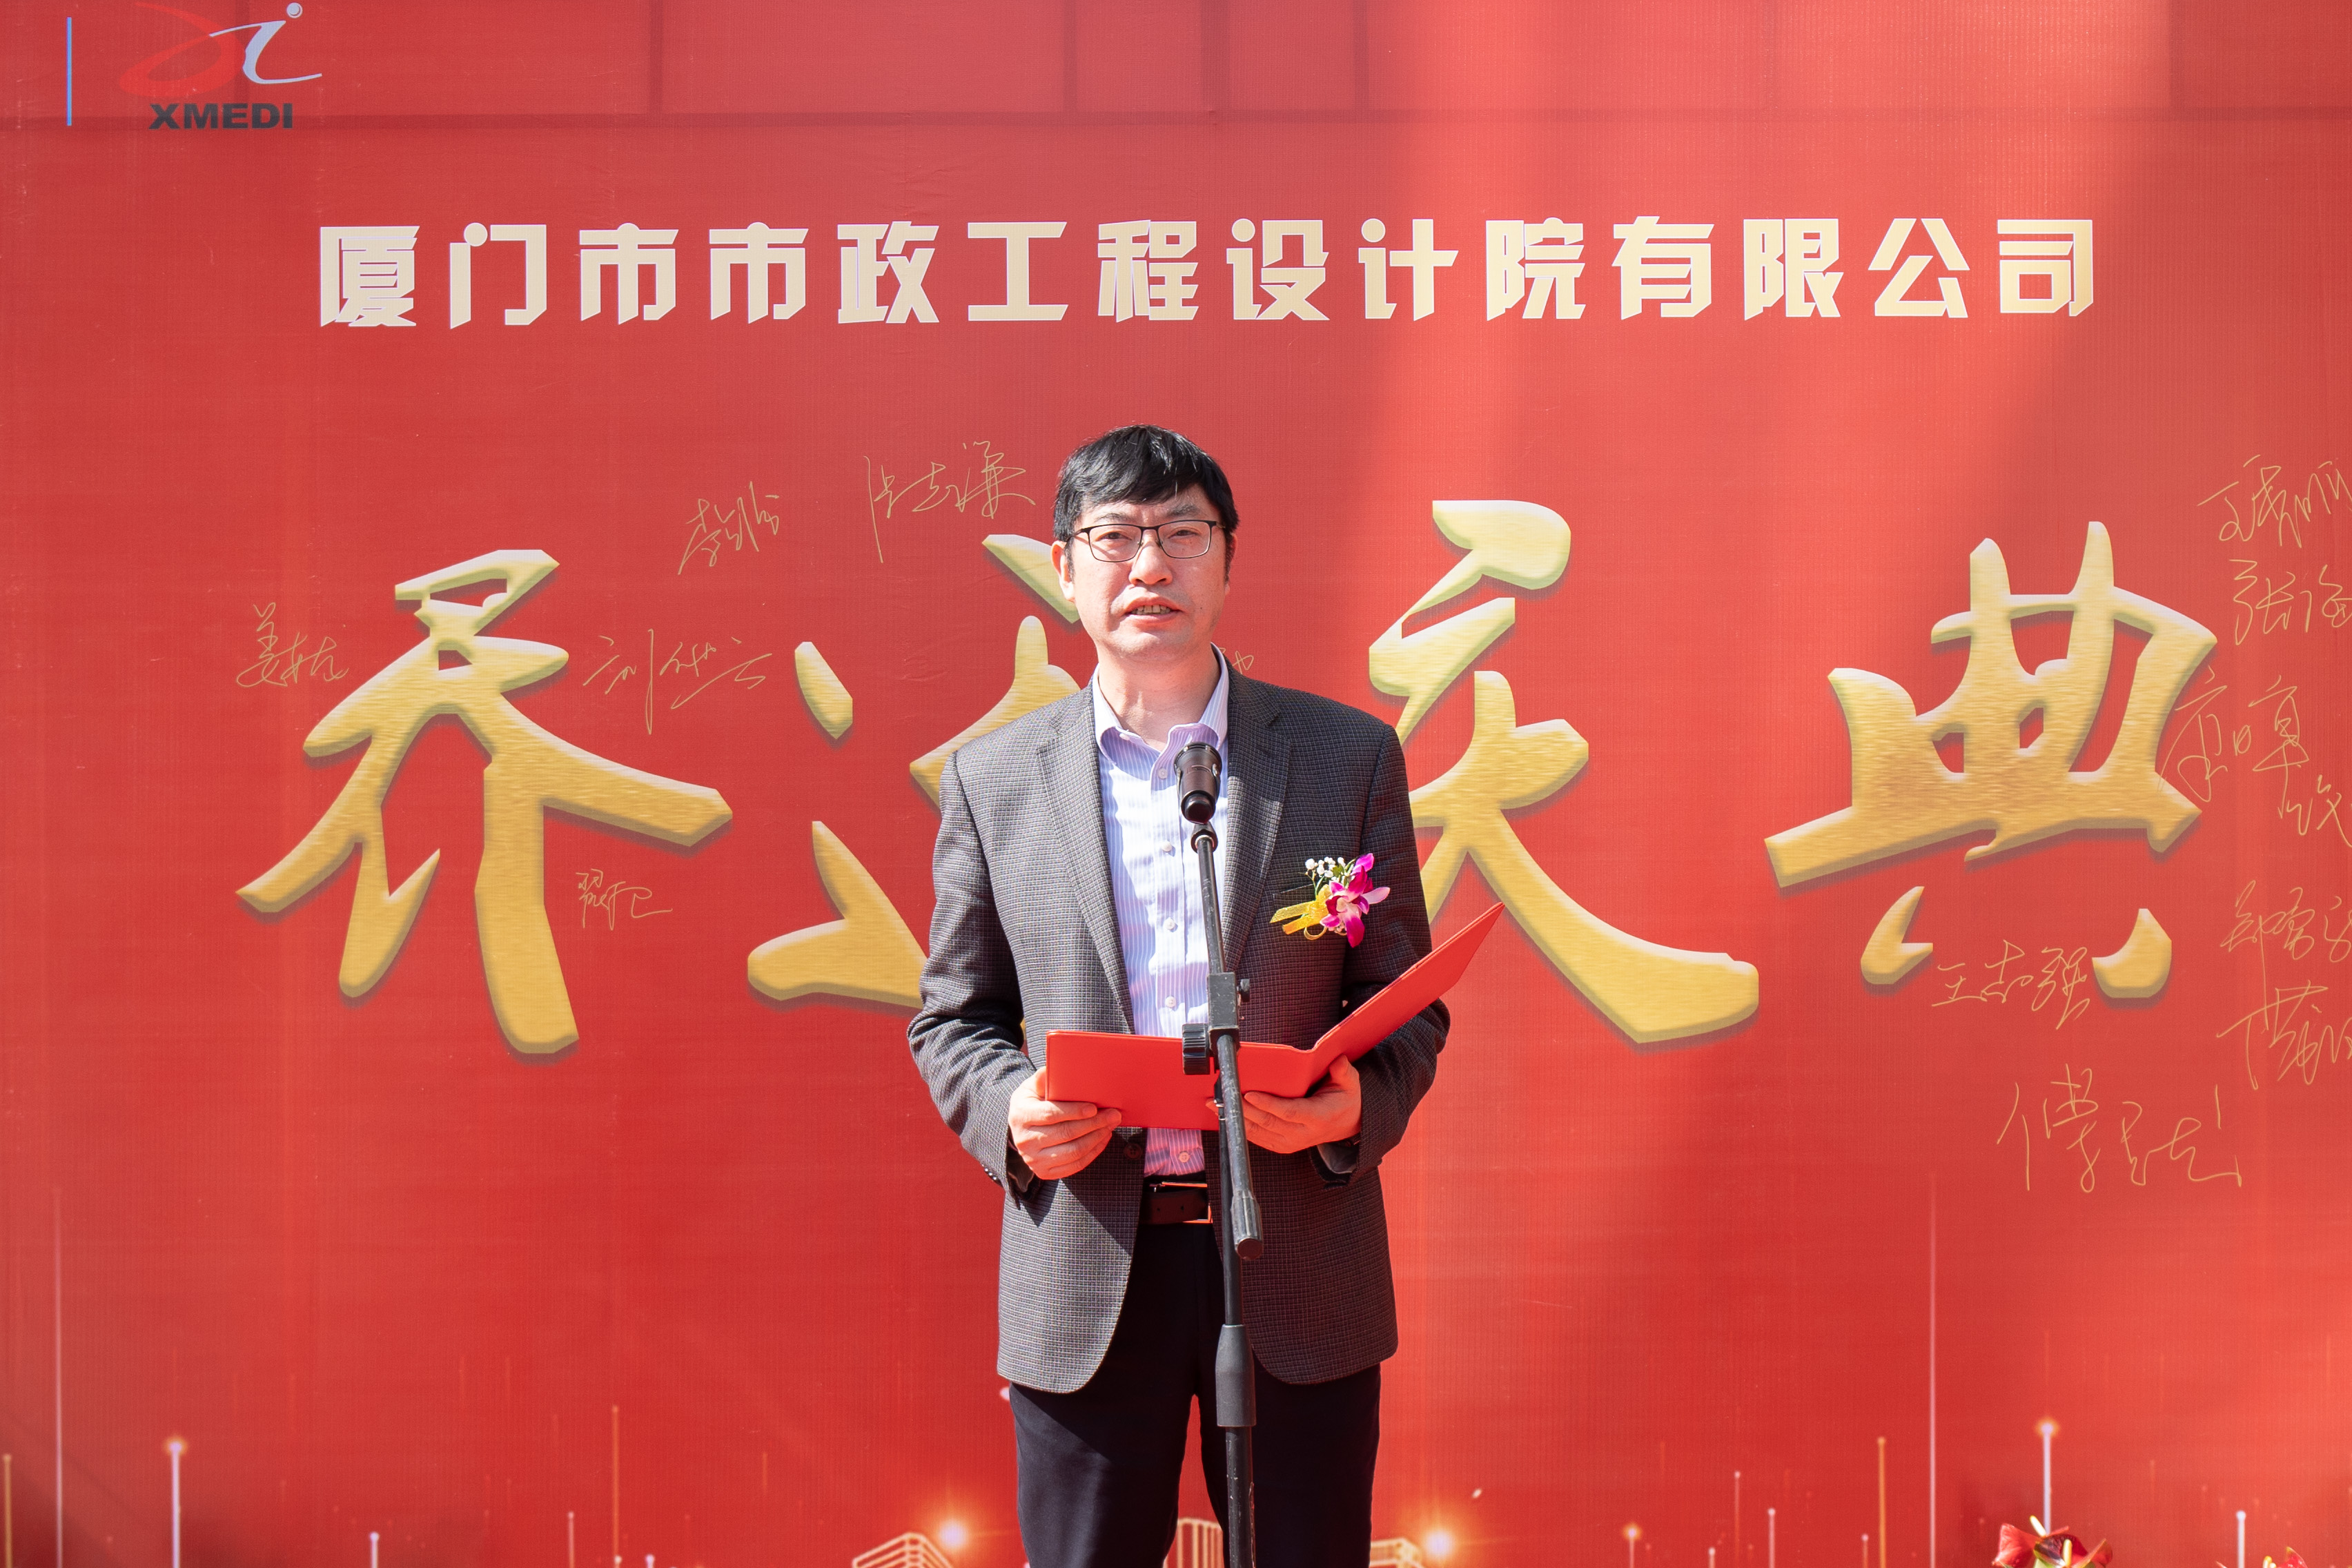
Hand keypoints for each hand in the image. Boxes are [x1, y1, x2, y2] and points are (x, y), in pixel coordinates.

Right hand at [1008, 1069, 1120, 1181]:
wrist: (1021, 1129)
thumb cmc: (1032, 1102)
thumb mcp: (1031, 1088)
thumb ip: (1042, 1079)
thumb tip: (1052, 1070)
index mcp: (1020, 1116)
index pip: (1051, 1115)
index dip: (1074, 1112)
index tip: (1094, 1108)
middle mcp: (1024, 1141)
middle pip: (1066, 1134)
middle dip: (1094, 1124)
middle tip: (1113, 1115)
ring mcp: (1034, 1160)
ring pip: (1073, 1152)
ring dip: (1096, 1138)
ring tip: (1110, 1125)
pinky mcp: (1044, 1172)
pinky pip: (1075, 1165)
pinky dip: (1093, 1152)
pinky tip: (1102, 1139)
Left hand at [1235, 1054, 1362, 1154]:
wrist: (1347, 1125)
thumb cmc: (1345, 1101)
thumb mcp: (1351, 1084)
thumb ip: (1344, 1072)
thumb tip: (1338, 1061)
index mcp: (1317, 1117)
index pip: (1289, 1112)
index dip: (1268, 1105)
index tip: (1249, 1094)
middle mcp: (1302, 1133)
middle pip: (1267, 1122)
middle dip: (1243, 1109)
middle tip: (1224, 1095)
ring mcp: (1291, 1142)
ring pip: (1258, 1132)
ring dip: (1235, 1119)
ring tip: (1215, 1105)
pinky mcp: (1282, 1145)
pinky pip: (1258, 1138)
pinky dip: (1240, 1128)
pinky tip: (1225, 1117)